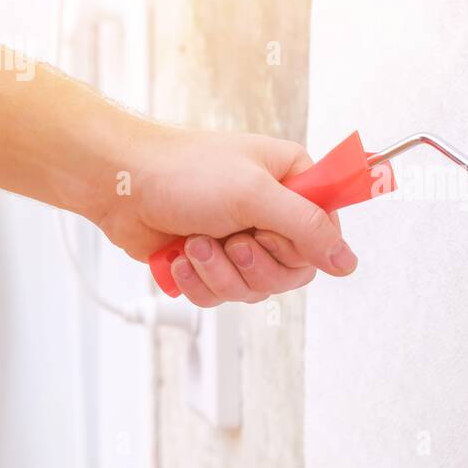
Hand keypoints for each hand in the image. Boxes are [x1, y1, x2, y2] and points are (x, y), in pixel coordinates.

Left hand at [84, 124, 357, 305]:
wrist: (120, 184)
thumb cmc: (183, 171)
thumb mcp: (255, 194)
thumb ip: (307, 228)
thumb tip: (347, 261)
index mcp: (292, 182)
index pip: (325, 233)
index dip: (299, 246)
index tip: (269, 233)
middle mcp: (272, 213)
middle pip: (292, 271)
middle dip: (253, 264)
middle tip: (231, 241)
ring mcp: (242, 240)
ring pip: (255, 289)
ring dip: (220, 272)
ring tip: (196, 243)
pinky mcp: (212, 264)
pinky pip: (222, 296)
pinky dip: (198, 281)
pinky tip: (181, 256)